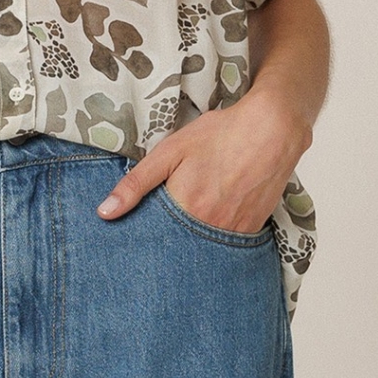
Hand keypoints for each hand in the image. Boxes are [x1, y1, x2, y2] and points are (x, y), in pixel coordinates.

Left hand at [96, 90, 311, 232]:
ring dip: (192, 242)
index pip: (155, 240)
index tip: (134, 238)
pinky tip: (211, 219)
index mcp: (186, 208)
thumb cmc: (219, 135)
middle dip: (168, 244)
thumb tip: (104, 212)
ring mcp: (236, 231)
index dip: (144, 238)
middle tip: (160, 234)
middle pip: (180, 249)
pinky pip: (227, 243)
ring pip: (204, 249)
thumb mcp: (169, 152)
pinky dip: (215, 237)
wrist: (273, 128)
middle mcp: (212, 227)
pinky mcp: (254, 228)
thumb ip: (135, 184)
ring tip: (188, 224)